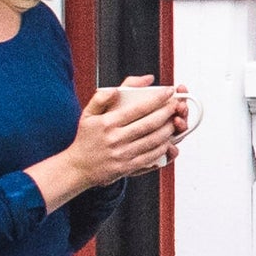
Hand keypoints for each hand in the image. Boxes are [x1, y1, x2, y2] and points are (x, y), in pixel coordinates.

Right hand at [60, 76, 180, 185]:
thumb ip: (102, 97)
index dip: (157, 98)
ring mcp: (123, 154)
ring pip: (154, 140)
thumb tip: (118, 88)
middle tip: (176, 104)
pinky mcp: (128, 167)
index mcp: (107, 123)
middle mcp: (116, 139)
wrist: (78, 167)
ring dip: (169, 129)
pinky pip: (151, 156)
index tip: (168, 91)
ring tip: (176, 120)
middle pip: (150, 124)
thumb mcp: (88, 114)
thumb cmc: (86, 138)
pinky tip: (168, 140)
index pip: (138, 108)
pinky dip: (163, 147)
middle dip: (168, 112)